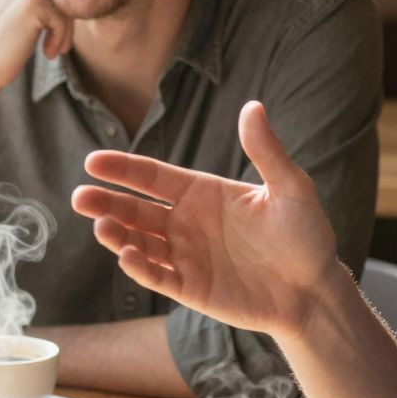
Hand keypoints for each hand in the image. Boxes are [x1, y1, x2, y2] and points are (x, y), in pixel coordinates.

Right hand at [0, 0, 73, 93]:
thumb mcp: (10, 4)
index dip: (54, 3)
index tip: (50, 28)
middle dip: (62, 18)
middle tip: (56, 43)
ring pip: (63, 3)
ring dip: (63, 31)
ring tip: (53, 49)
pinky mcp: (34, 0)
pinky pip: (63, 19)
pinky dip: (60, 38)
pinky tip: (48, 53)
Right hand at [70, 101, 338, 339]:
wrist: (315, 290)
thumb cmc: (306, 236)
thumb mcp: (291, 188)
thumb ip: (266, 151)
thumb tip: (252, 106)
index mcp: (203, 193)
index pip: (153, 177)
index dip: (123, 169)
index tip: (93, 163)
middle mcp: (187, 223)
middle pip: (135, 210)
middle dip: (106, 203)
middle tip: (81, 197)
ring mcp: (186, 256)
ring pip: (139, 243)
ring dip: (117, 236)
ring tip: (100, 228)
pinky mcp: (190, 289)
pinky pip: (157, 276)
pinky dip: (140, 268)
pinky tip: (127, 256)